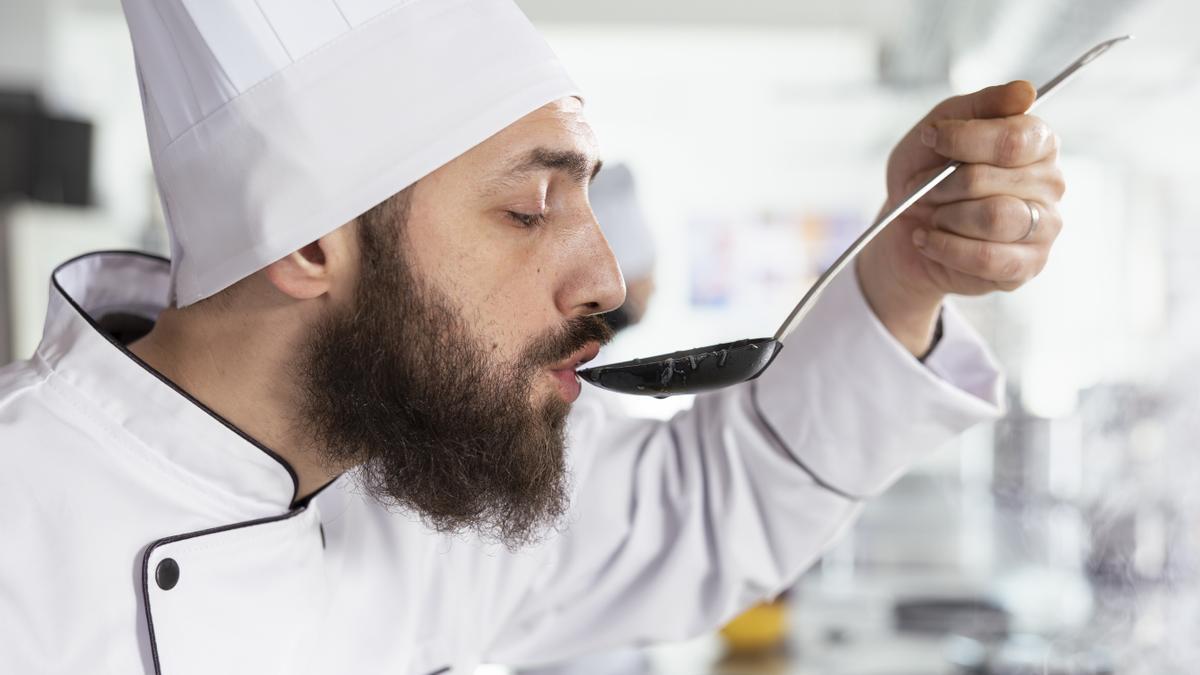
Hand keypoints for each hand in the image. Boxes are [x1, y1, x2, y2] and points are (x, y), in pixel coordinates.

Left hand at [857, 81, 1065, 356]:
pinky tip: (927, 239)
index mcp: (1038, 142)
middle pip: (992, 180)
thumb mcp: (938, 131)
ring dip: (946, 217)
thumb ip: (978, 108)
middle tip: (925, 189)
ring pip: (994, 218)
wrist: (905, 229)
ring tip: (932, 216)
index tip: (931, 138)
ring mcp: (1045, 227)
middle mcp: (1051, 183)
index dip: (963, 140)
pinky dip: (945, 247)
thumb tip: (1025, 91)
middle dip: (942, 185)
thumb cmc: (927, 175)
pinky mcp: (1027, 265)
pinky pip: (987, 258)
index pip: (1014, 138)